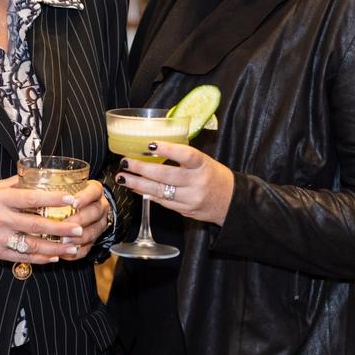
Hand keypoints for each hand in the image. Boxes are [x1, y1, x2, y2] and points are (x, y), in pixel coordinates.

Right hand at [0, 175, 83, 263]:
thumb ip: (17, 184)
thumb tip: (41, 176)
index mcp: (0, 198)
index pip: (31, 198)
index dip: (53, 199)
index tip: (71, 199)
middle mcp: (0, 218)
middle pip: (36, 224)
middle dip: (60, 228)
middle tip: (79, 228)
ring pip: (32, 245)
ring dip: (55, 247)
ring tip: (73, 246)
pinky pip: (23, 257)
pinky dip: (41, 258)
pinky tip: (54, 256)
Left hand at [60, 180, 107, 259]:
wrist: (91, 206)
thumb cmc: (73, 193)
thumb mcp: (69, 184)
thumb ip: (54, 185)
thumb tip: (30, 181)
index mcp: (95, 191)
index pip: (93, 192)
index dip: (84, 198)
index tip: (73, 202)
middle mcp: (100, 207)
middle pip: (93, 213)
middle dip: (78, 220)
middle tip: (63, 225)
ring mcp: (100, 224)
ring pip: (93, 231)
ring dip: (78, 238)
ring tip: (63, 241)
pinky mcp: (95, 238)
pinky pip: (89, 247)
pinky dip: (77, 252)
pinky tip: (64, 253)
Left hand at [117, 142, 234, 225]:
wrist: (231, 202)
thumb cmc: (214, 176)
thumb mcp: (204, 161)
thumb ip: (182, 157)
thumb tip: (152, 148)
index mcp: (203, 165)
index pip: (186, 155)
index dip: (168, 150)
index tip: (150, 144)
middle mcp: (197, 182)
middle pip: (166, 175)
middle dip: (142, 169)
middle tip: (125, 162)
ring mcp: (191, 198)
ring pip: (160, 191)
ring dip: (138, 184)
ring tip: (123, 177)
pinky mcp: (185, 210)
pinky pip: (163, 202)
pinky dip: (147, 194)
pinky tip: (135, 188)